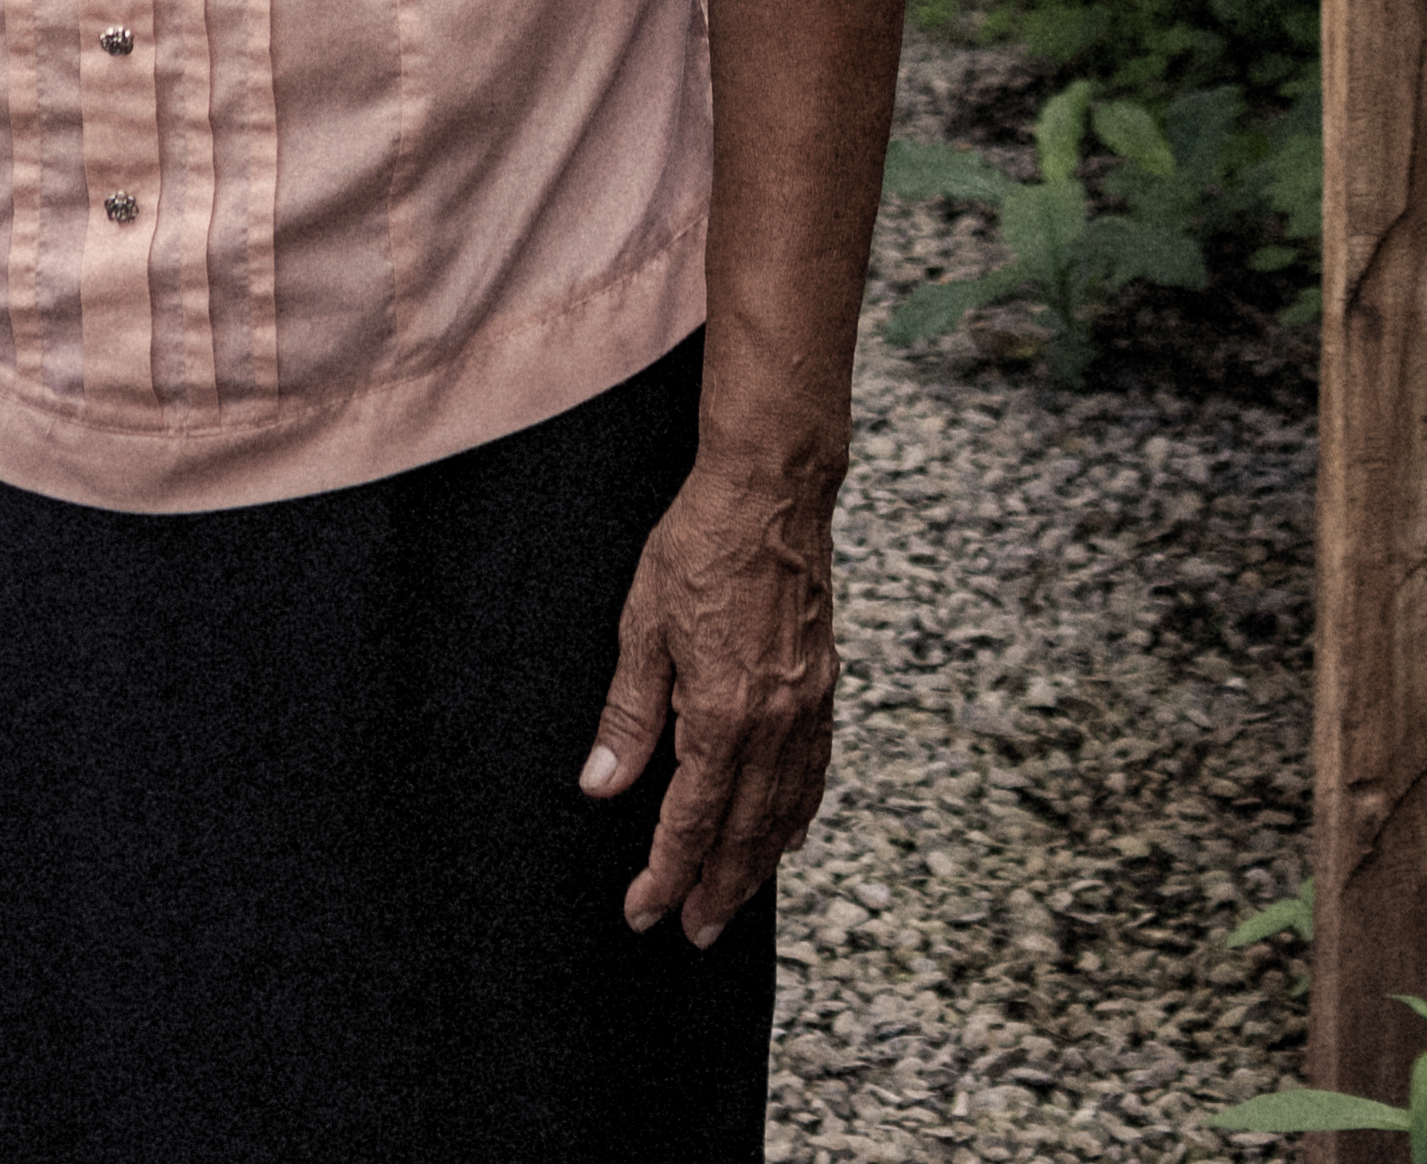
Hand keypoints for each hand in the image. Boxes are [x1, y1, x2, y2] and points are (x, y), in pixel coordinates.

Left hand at [577, 451, 840, 941]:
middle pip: (746, 832)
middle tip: (696, 934)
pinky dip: (798, 813)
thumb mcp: (643, 627)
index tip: (644, 913)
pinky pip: (814, 771)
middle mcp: (774, 722)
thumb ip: (629, 717)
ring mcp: (806, 707)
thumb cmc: (700, 546)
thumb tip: (602, 787)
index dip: (665, 874)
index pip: (690, 820)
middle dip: (718, 890)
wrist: (772, 492)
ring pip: (786, 810)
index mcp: (722, 712)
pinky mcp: (823, 687)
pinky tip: (786, 832)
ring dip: (759, 863)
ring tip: (734, 899)